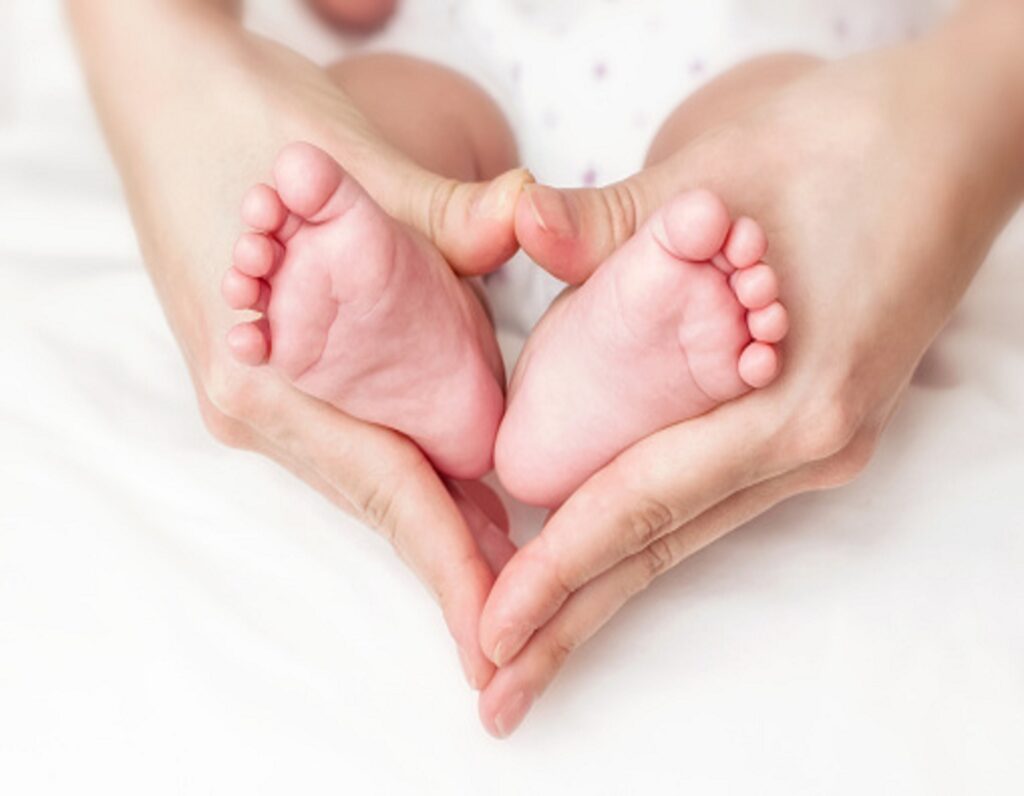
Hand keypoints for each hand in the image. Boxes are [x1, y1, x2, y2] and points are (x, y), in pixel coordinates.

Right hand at [69, 0, 523, 688]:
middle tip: (519, 634)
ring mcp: (265, 390)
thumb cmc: (244, 119)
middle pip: (380, 497)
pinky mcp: (278, 369)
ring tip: (509, 576)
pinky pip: (356, 437)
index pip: (385, 487)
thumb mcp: (350, 162)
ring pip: (369, 472)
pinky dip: (414, 467)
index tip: (494, 641)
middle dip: (454, 563)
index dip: (449, 564)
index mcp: (267, 377)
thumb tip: (531, 224)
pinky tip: (461, 487)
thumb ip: (448, 211)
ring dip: (439, 518)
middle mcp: (260, 402)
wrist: (167, 87)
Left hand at [477, 6, 1023, 735]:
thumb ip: (606, 220)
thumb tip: (514, 219)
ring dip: (604, 586)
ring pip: (685, 530)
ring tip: (532, 646)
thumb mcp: (716, 172)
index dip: (560, 570)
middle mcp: (808, 442)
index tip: (492, 629)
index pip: (645, 503)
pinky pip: (711, 493)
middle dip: (571, 621)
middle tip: (496, 695)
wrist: (950, 131)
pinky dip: (644, 529)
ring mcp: (816, 439)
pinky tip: (599, 555)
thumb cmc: (841, 139)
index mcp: (790, 399)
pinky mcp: (811, 420)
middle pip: (662, 547)